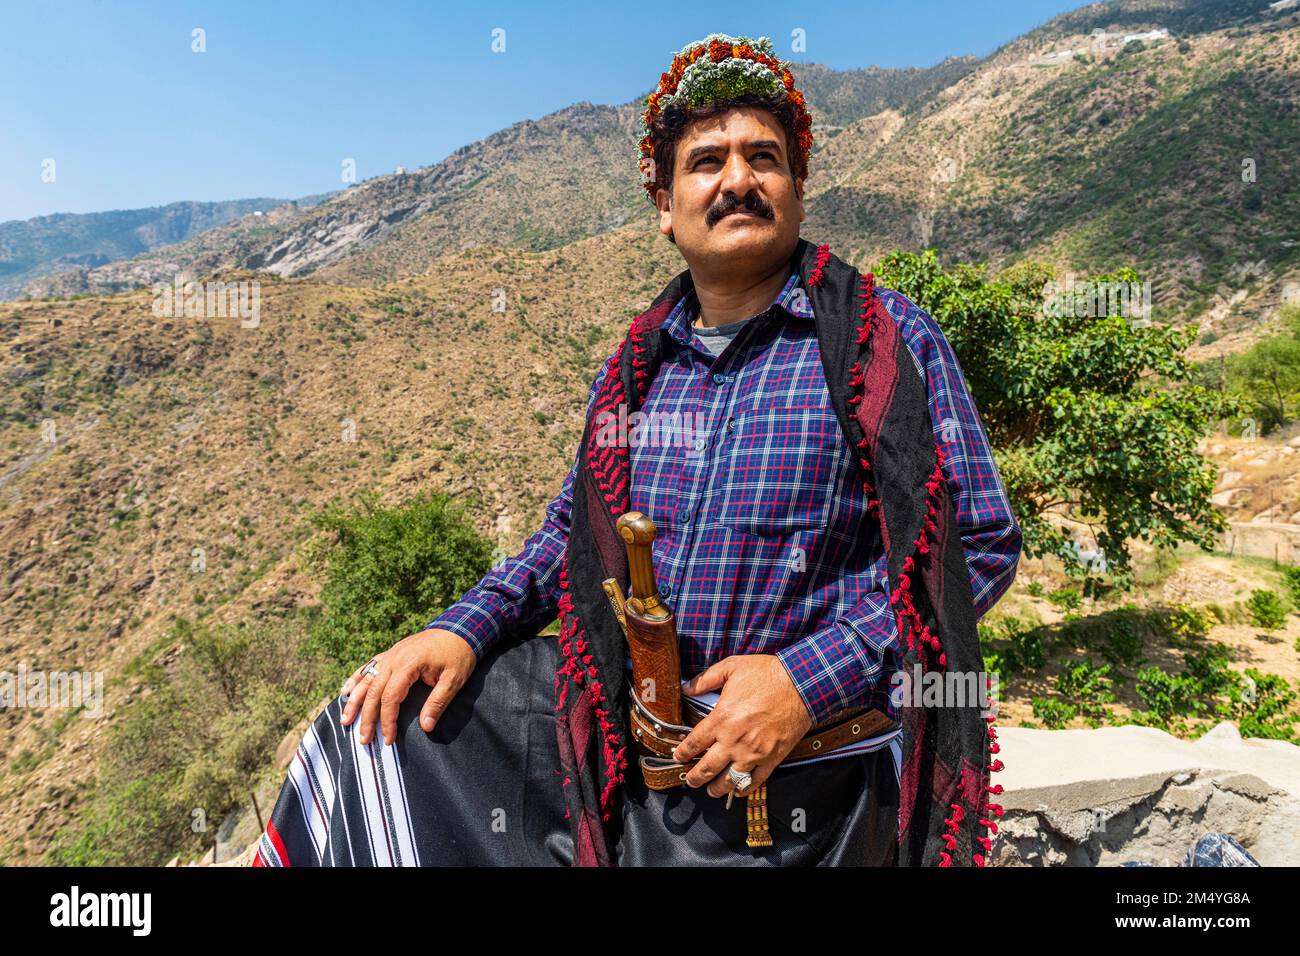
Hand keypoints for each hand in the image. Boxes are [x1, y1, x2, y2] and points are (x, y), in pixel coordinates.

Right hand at [339, 628, 476, 745]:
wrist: (460, 627)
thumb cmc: (459, 655)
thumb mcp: (454, 680)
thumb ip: (438, 703)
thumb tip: (426, 727)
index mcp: (409, 664)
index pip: (390, 697)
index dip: (387, 720)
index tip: (388, 739)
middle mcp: (394, 657)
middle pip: (374, 691)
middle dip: (367, 717)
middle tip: (364, 739)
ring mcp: (391, 654)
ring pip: (366, 679)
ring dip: (354, 700)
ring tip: (345, 720)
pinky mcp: (392, 653)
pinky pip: (369, 666)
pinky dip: (356, 679)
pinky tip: (346, 691)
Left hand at [670, 654, 813, 798]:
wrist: (801, 684)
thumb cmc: (767, 674)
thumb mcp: (732, 667)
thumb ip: (706, 679)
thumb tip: (686, 686)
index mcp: (721, 719)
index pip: (694, 743)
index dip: (683, 753)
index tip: (678, 757)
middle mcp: (734, 740)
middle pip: (707, 768)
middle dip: (694, 778)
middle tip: (690, 780)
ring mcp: (753, 753)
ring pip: (729, 781)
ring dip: (717, 788)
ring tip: (711, 790)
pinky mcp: (771, 759)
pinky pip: (754, 782)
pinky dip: (744, 790)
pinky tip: (738, 790)